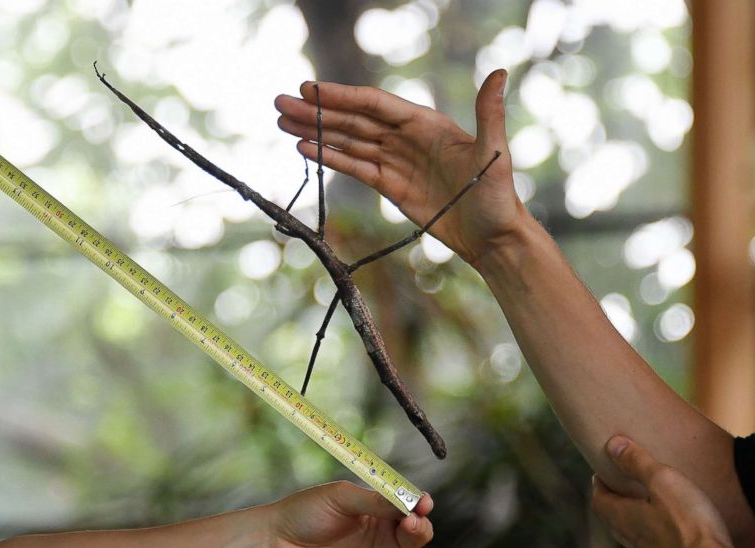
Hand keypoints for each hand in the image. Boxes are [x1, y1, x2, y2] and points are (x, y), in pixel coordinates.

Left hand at [262, 481, 441, 547]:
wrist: (276, 543)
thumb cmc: (305, 513)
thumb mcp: (341, 497)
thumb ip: (374, 500)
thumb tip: (407, 501)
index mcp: (379, 512)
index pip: (412, 509)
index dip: (421, 505)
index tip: (422, 502)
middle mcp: (384, 539)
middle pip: (419, 536)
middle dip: (422, 529)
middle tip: (410, 523)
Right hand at [274, 71, 525, 266]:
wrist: (493, 237)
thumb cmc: (499, 196)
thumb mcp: (495, 154)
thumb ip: (490, 114)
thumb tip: (501, 74)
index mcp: (427, 123)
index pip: (375, 105)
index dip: (341, 97)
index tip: (310, 90)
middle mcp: (407, 137)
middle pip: (354, 120)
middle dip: (317, 112)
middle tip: (281, 103)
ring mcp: (396, 160)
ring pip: (349, 141)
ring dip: (316, 131)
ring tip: (283, 123)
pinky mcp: (390, 185)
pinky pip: (355, 167)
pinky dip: (330, 158)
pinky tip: (305, 148)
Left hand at [592, 436, 745, 547]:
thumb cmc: (688, 526)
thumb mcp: (663, 482)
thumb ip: (637, 462)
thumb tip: (612, 444)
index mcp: (622, 519)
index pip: (599, 500)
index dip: (599, 485)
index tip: (601, 472)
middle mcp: (630, 543)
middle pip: (612, 520)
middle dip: (613, 502)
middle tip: (620, 489)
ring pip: (632, 539)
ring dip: (633, 523)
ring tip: (645, 511)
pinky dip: (654, 541)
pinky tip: (667, 539)